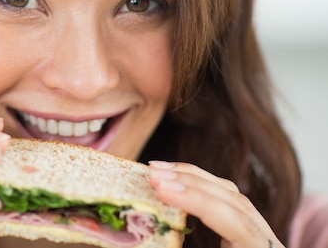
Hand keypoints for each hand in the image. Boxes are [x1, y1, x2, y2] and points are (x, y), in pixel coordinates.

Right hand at [149, 161, 283, 247]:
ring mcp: (259, 232)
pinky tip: (174, 178)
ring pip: (230, 193)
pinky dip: (197, 184)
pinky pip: (225, 198)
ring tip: (156, 170)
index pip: (235, 222)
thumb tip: (144, 238)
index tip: (161, 189)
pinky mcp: (245, 227)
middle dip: (189, 184)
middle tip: (152, 174)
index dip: (197, 202)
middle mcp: (266, 242)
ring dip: (191, 177)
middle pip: (233, 200)